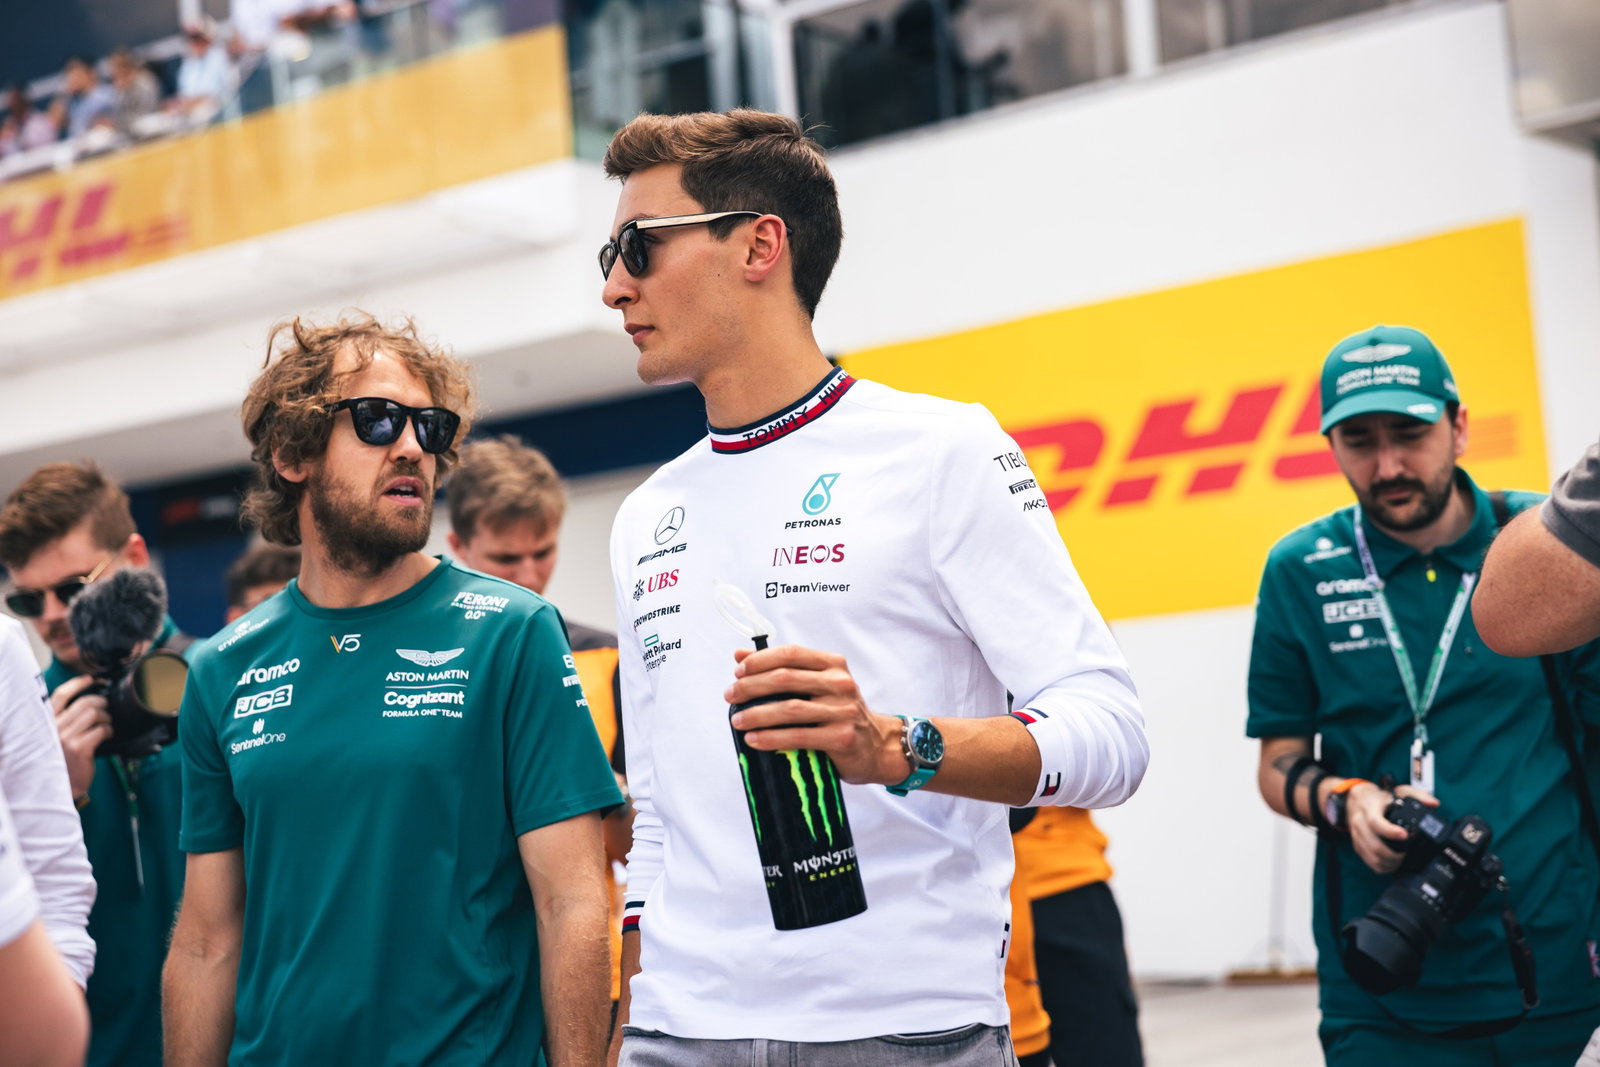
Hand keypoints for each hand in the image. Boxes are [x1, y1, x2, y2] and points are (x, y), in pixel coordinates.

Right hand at [52, 675, 109, 799]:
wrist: (60, 788)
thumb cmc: (62, 762)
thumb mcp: (57, 738)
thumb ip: (67, 722)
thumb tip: (91, 703)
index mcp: (46, 723)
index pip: (60, 695)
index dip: (77, 684)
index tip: (91, 679)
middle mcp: (52, 727)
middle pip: (84, 702)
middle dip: (101, 702)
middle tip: (108, 708)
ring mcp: (64, 737)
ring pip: (94, 714)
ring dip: (107, 717)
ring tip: (108, 724)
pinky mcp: (78, 748)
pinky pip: (101, 730)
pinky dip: (109, 730)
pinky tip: (107, 735)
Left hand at [724, 645, 907, 785]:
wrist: (877, 746)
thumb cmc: (840, 713)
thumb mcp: (817, 685)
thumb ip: (783, 669)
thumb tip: (739, 655)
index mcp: (833, 664)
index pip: (790, 654)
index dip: (760, 660)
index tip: (738, 671)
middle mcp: (840, 683)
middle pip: (784, 679)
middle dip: (750, 687)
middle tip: (731, 696)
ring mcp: (843, 711)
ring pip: (788, 708)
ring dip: (756, 714)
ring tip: (737, 720)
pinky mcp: (841, 738)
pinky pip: (797, 736)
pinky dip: (770, 738)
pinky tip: (754, 739)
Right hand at [1343, 781, 1438, 874]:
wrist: (1356, 800)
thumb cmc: (1379, 798)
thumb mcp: (1398, 791)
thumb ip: (1417, 795)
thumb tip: (1434, 804)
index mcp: (1369, 808)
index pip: (1375, 822)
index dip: (1390, 831)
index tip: (1404, 835)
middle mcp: (1360, 822)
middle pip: (1374, 845)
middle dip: (1393, 855)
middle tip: (1407, 855)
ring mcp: (1357, 835)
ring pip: (1372, 856)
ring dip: (1388, 863)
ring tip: (1401, 861)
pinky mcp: (1357, 845)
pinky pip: (1368, 861)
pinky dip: (1382, 866)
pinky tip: (1392, 864)